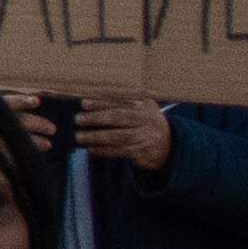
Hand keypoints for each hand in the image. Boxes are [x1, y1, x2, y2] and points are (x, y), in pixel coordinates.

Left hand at [56, 93, 177, 172]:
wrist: (169, 144)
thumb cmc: (146, 121)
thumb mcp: (142, 106)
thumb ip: (123, 101)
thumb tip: (92, 97)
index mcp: (144, 104)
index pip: (120, 101)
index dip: (100, 102)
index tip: (83, 103)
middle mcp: (145, 119)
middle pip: (118, 117)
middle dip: (96, 118)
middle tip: (78, 119)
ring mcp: (145, 136)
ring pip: (118, 136)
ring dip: (96, 136)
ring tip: (79, 136)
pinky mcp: (142, 151)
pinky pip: (120, 151)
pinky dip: (104, 150)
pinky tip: (91, 149)